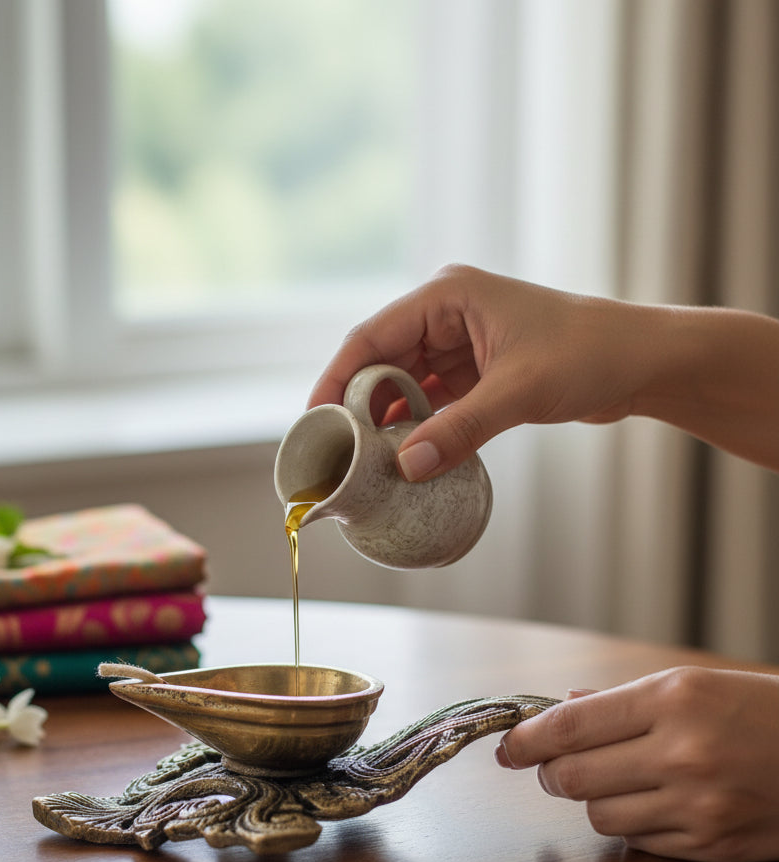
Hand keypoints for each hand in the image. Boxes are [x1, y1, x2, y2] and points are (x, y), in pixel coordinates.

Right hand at [309, 264, 652, 480]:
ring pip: (404, 384)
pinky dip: (419, 425)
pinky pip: (432, 400)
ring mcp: (460, 344)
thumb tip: (407, 467)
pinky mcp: (475, 371)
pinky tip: (407, 454)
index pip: (371, 336)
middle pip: (381, 361)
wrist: (645, 362)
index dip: (337, 378)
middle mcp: (446, 314)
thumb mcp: (519, 391)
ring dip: (390, 419)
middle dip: (360, 404)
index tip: (316, 419)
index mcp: (447, 296)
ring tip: (368, 458)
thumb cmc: (592, 352)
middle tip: (339, 449)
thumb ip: (460, 429)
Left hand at [496, 667, 778, 861]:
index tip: (508, 746)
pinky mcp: (711, 846)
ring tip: (617, 779)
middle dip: (551, 773)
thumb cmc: (757, 711)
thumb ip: (618, 702)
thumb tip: (559, 708)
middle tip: (553, 765)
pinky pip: (637, 842)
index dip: (526, 739)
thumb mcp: (691, 685)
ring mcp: (698, 806)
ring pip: (598, 815)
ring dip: (592, 799)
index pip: (570, 726)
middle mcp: (682, 753)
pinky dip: (631, 824)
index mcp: (673, 699)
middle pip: (572, 778)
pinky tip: (653, 802)